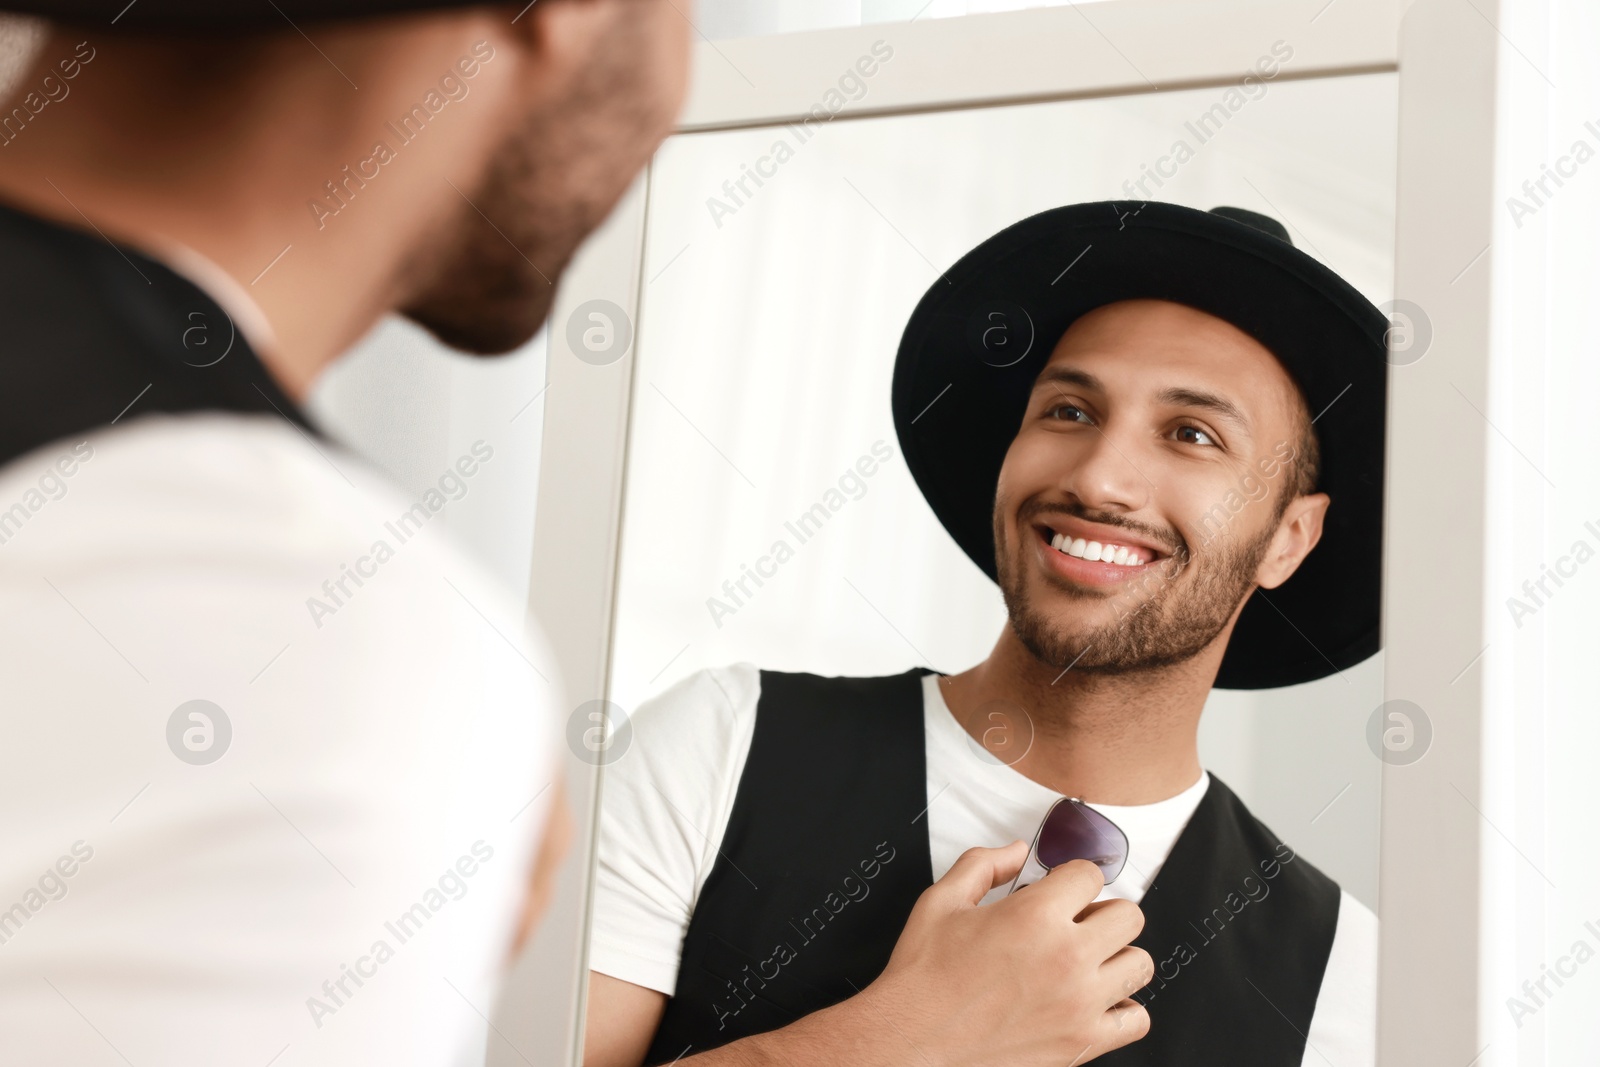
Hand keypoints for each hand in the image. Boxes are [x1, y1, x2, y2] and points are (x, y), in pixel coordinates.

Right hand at [855, 841, 1151, 1065]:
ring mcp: (1079, 1003)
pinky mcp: (1081, 1042)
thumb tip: (1015, 852)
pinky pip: (1136, 1020)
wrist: (912, 1040)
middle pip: (1128, 916)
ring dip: (1116, 956)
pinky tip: (1094, 1000)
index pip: (1090, 875)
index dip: (1072, 877)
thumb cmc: (923, 979)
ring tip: (1088, 960)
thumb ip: (983, 864)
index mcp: (1034, 915)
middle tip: (1077, 922)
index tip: (1062, 889)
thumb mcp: (941, 901)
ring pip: (1139, 964)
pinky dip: (1122, 1009)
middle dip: (1102, 912)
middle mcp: (1066, 957)